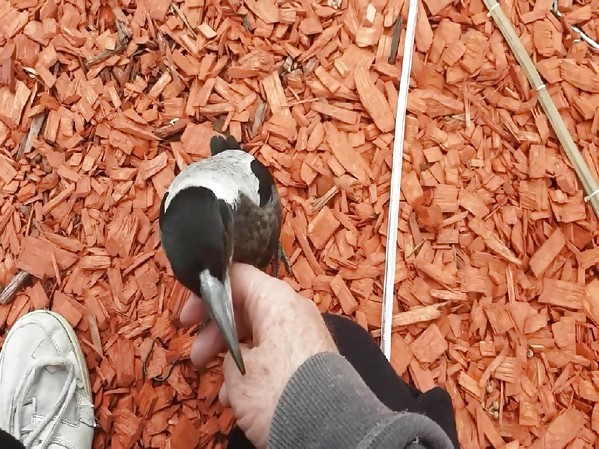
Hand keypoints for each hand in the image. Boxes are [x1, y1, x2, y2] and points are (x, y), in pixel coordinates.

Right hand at [179, 263, 338, 447]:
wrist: (327, 429)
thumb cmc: (278, 392)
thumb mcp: (237, 369)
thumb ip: (229, 350)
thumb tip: (237, 354)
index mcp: (276, 299)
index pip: (237, 277)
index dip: (206, 293)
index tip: (188, 319)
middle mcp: (293, 311)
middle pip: (245, 309)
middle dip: (216, 334)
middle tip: (197, 357)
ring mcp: (304, 335)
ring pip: (257, 335)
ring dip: (233, 358)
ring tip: (220, 388)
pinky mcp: (309, 359)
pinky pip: (274, 355)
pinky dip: (253, 371)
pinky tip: (238, 398)